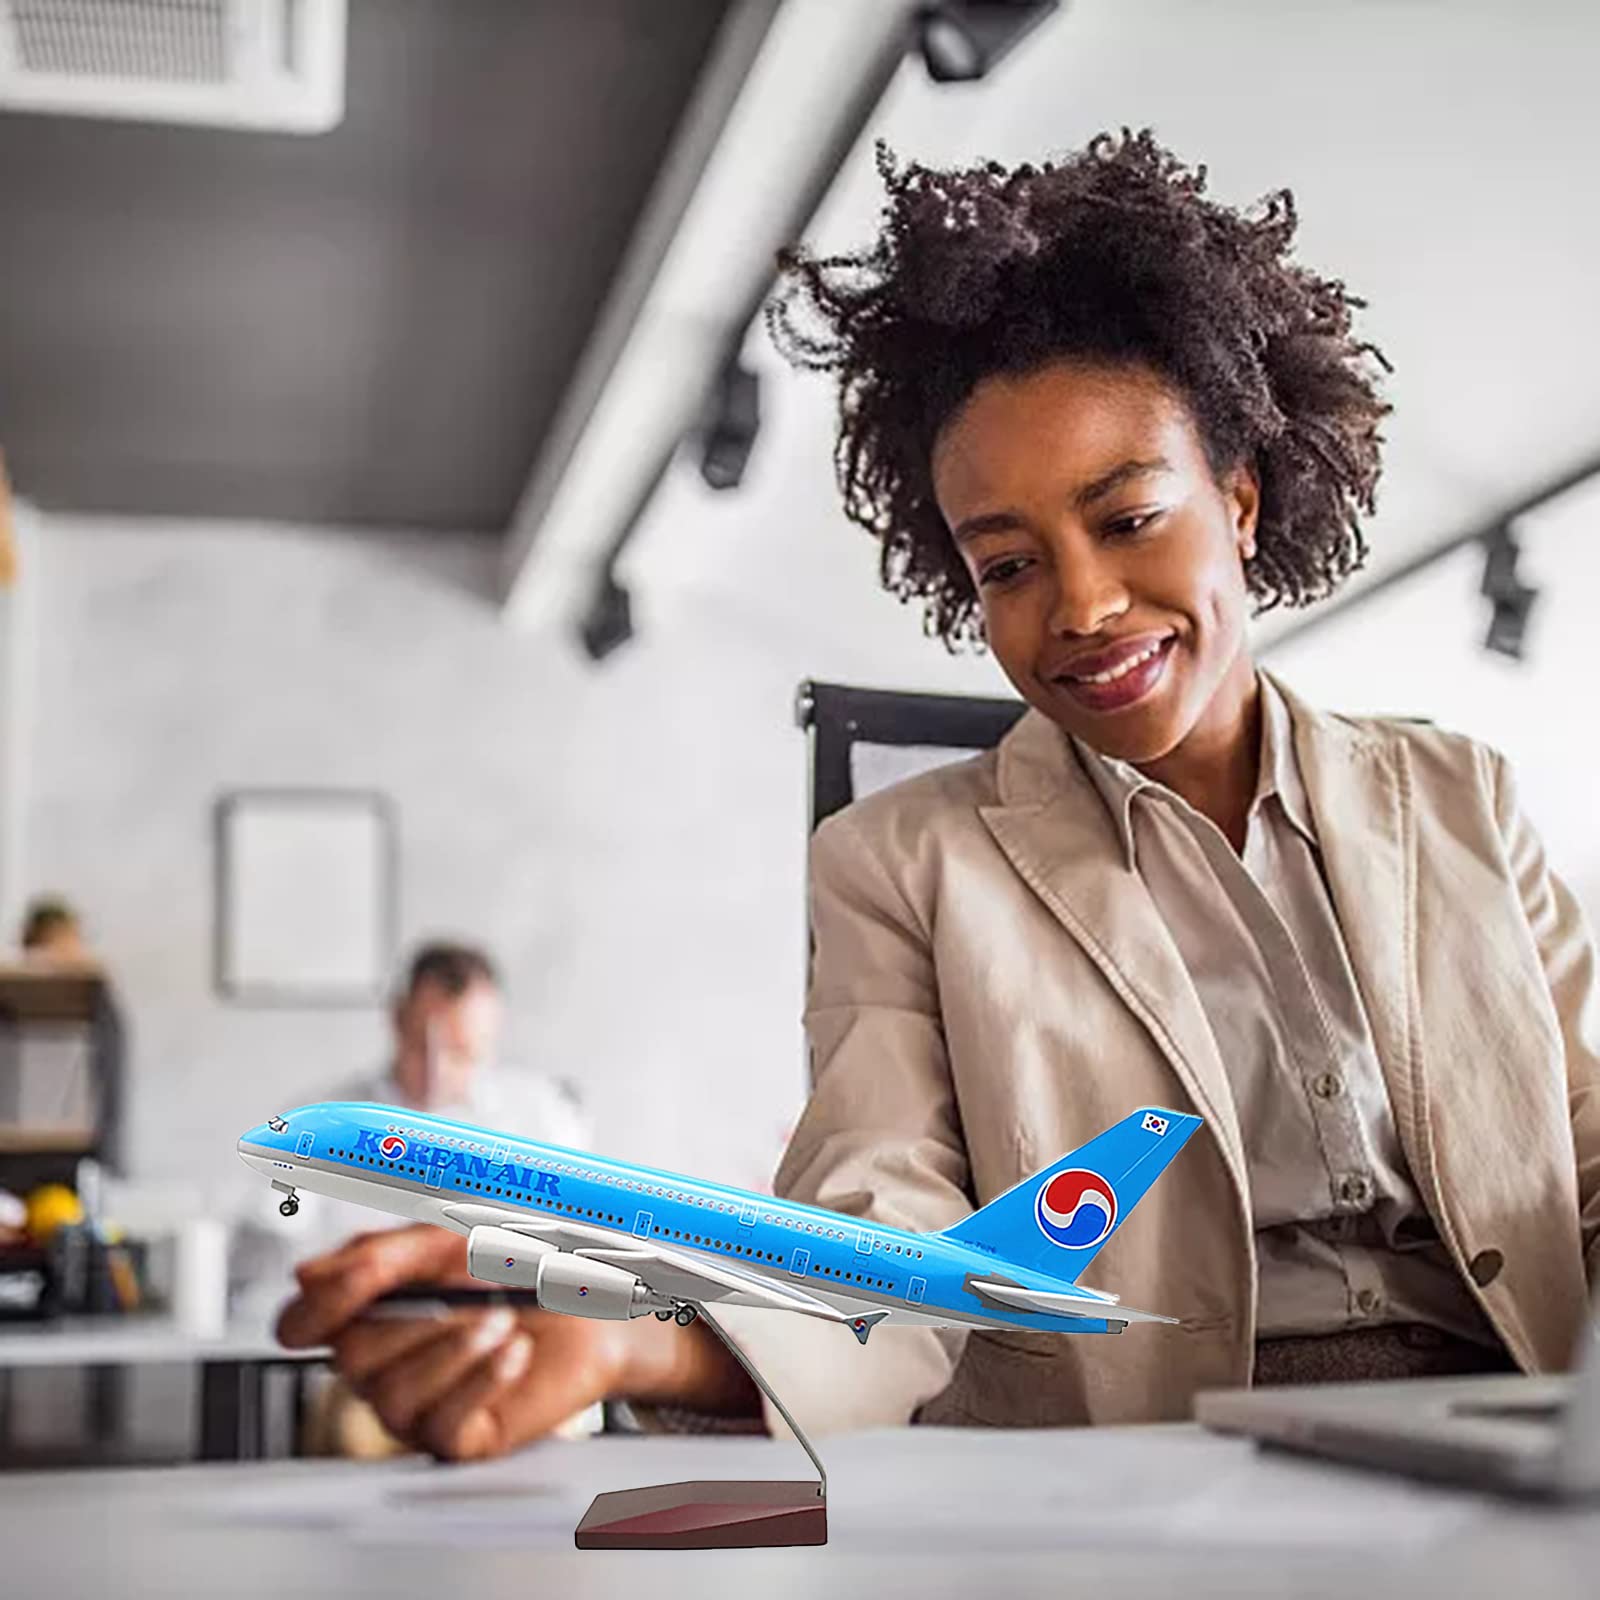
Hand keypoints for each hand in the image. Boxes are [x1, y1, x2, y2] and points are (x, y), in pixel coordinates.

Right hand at [276, 1224, 630, 1459]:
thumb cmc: (521, 1269)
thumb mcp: (449, 1241)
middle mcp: (382, 1366)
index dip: (316, 1306)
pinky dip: (483, 1377)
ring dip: (455, 1346)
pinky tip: (514, 1349)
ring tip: (502, 1317)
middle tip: (470, 1286)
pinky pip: (443, 1423)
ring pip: (395, 1395)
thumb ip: (380, 1255)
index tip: (361, 1276)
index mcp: (368, 1312)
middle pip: (350, 1357)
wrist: (592, 1305)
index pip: (300, 1324)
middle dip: (414, 1315)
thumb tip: (311, 1277)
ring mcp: (416, 1407)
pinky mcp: (457, 1439)